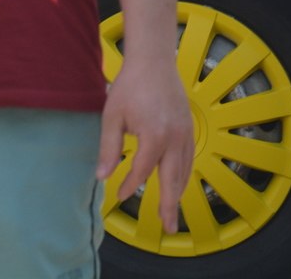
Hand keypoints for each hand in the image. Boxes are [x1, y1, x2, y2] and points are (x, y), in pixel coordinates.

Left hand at [98, 56, 194, 231]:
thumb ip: (109, 148)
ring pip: (183, 172)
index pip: (141, 170)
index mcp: (154, 136)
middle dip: (169, 206)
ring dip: (178, 194)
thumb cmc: (129, 87)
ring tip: (172, 213)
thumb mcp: (112, 116)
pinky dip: (183, 176)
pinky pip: (188, 160)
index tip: (119, 195)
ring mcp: (185, 134)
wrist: (153, 62)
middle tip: (167, 228)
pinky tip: (177, 185)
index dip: (129, 185)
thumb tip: (102, 176)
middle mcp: (174, 139)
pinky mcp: (189, 129)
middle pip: (172, 180)